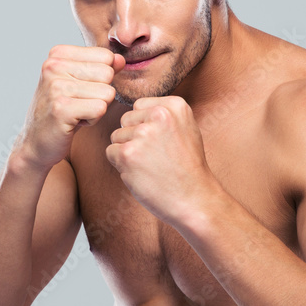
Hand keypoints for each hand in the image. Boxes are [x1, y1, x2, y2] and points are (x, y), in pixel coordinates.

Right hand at [16, 45, 124, 170]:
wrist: (36, 142)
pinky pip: (100, 109)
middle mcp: (53, 66)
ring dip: (97, 109)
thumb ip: (102, 67)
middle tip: (78, 104)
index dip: (101, 78)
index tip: (80, 91)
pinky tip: (75, 123)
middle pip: (108, 74)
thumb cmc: (62, 110)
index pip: (106, 56)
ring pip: (107, 93)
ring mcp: (56, 87)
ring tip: (76, 113)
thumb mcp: (80, 83)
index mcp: (58, 54)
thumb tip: (121, 59)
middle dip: (101, 94)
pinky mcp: (61, 109)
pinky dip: (93, 120)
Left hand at [105, 95, 216, 227]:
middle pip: (126, 120)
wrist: (194, 199)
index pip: (140, 106)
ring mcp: (142, 134)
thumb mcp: (187, 129)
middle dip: (134, 138)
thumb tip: (135, 110)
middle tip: (156, 157)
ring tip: (151, 166)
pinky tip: (142, 174)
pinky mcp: (128, 153)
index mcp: (175, 106)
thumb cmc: (188, 168)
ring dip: (128, 152)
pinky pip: (111, 152)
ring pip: (117, 136)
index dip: (145, 126)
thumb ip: (164, 115)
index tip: (162, 143)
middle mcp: (159, 115)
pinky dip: (121, 165)